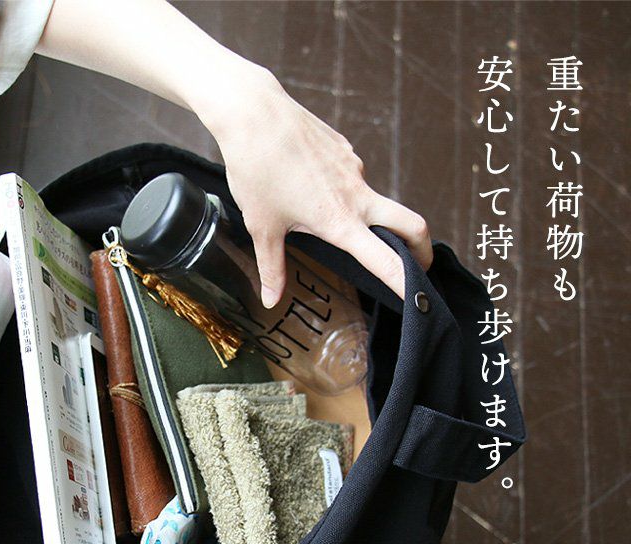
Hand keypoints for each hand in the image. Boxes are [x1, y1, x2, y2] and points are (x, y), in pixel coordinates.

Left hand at [201, 69, 431, 306]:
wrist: (253, 112)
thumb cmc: (256, 169)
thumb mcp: (262, 227)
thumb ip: (272, 268)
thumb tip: (270, 300)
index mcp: (340, 221)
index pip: (386, 260)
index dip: (407, 282)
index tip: (421, 296)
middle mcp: (357, 195)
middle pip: (411, 225)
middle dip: (422, 249)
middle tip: (419, 267)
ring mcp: (355, 169)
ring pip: (375, 201)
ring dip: (367, 218)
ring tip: (324, 218)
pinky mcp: (345, 150)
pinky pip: (353, 178)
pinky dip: (344, 192)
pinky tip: (311, 187)